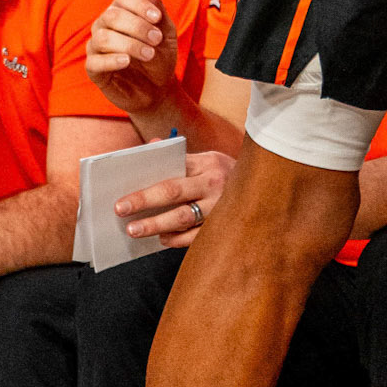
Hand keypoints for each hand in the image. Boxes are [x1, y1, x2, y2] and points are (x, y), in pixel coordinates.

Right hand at [87, 0, 178, 113]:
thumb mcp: (166, 33)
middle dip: (138, 26)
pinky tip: (126, 62)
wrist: (157, 88)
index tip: (157, 18)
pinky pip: (93, 62)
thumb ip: (159, 12)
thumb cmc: (160, 55)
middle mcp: (104, 26)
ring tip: (149, 54)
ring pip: (103, 37)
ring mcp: (96, 47)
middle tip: (157, 39)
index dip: (140, 5)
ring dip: (130, 44)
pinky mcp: (93, 69)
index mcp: (122, 12)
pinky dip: (111, 60)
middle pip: (112, 16)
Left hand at [118, 153, 235, 248]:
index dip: (146, 186)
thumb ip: (180, 157)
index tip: (123, 198)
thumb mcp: (207, 159)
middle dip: (145, 202)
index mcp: (208, 163)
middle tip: (121, 211)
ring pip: (183, 217)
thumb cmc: (226, 174)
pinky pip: (196, 237)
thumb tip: (150, 147)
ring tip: (135, 230)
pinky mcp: (223, 226)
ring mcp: (220, 207)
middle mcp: (215, 184)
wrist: (265, 189)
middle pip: (174, 192)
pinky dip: (176, 239)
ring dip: (156, 224)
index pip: (172, 171)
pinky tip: (162, 239)